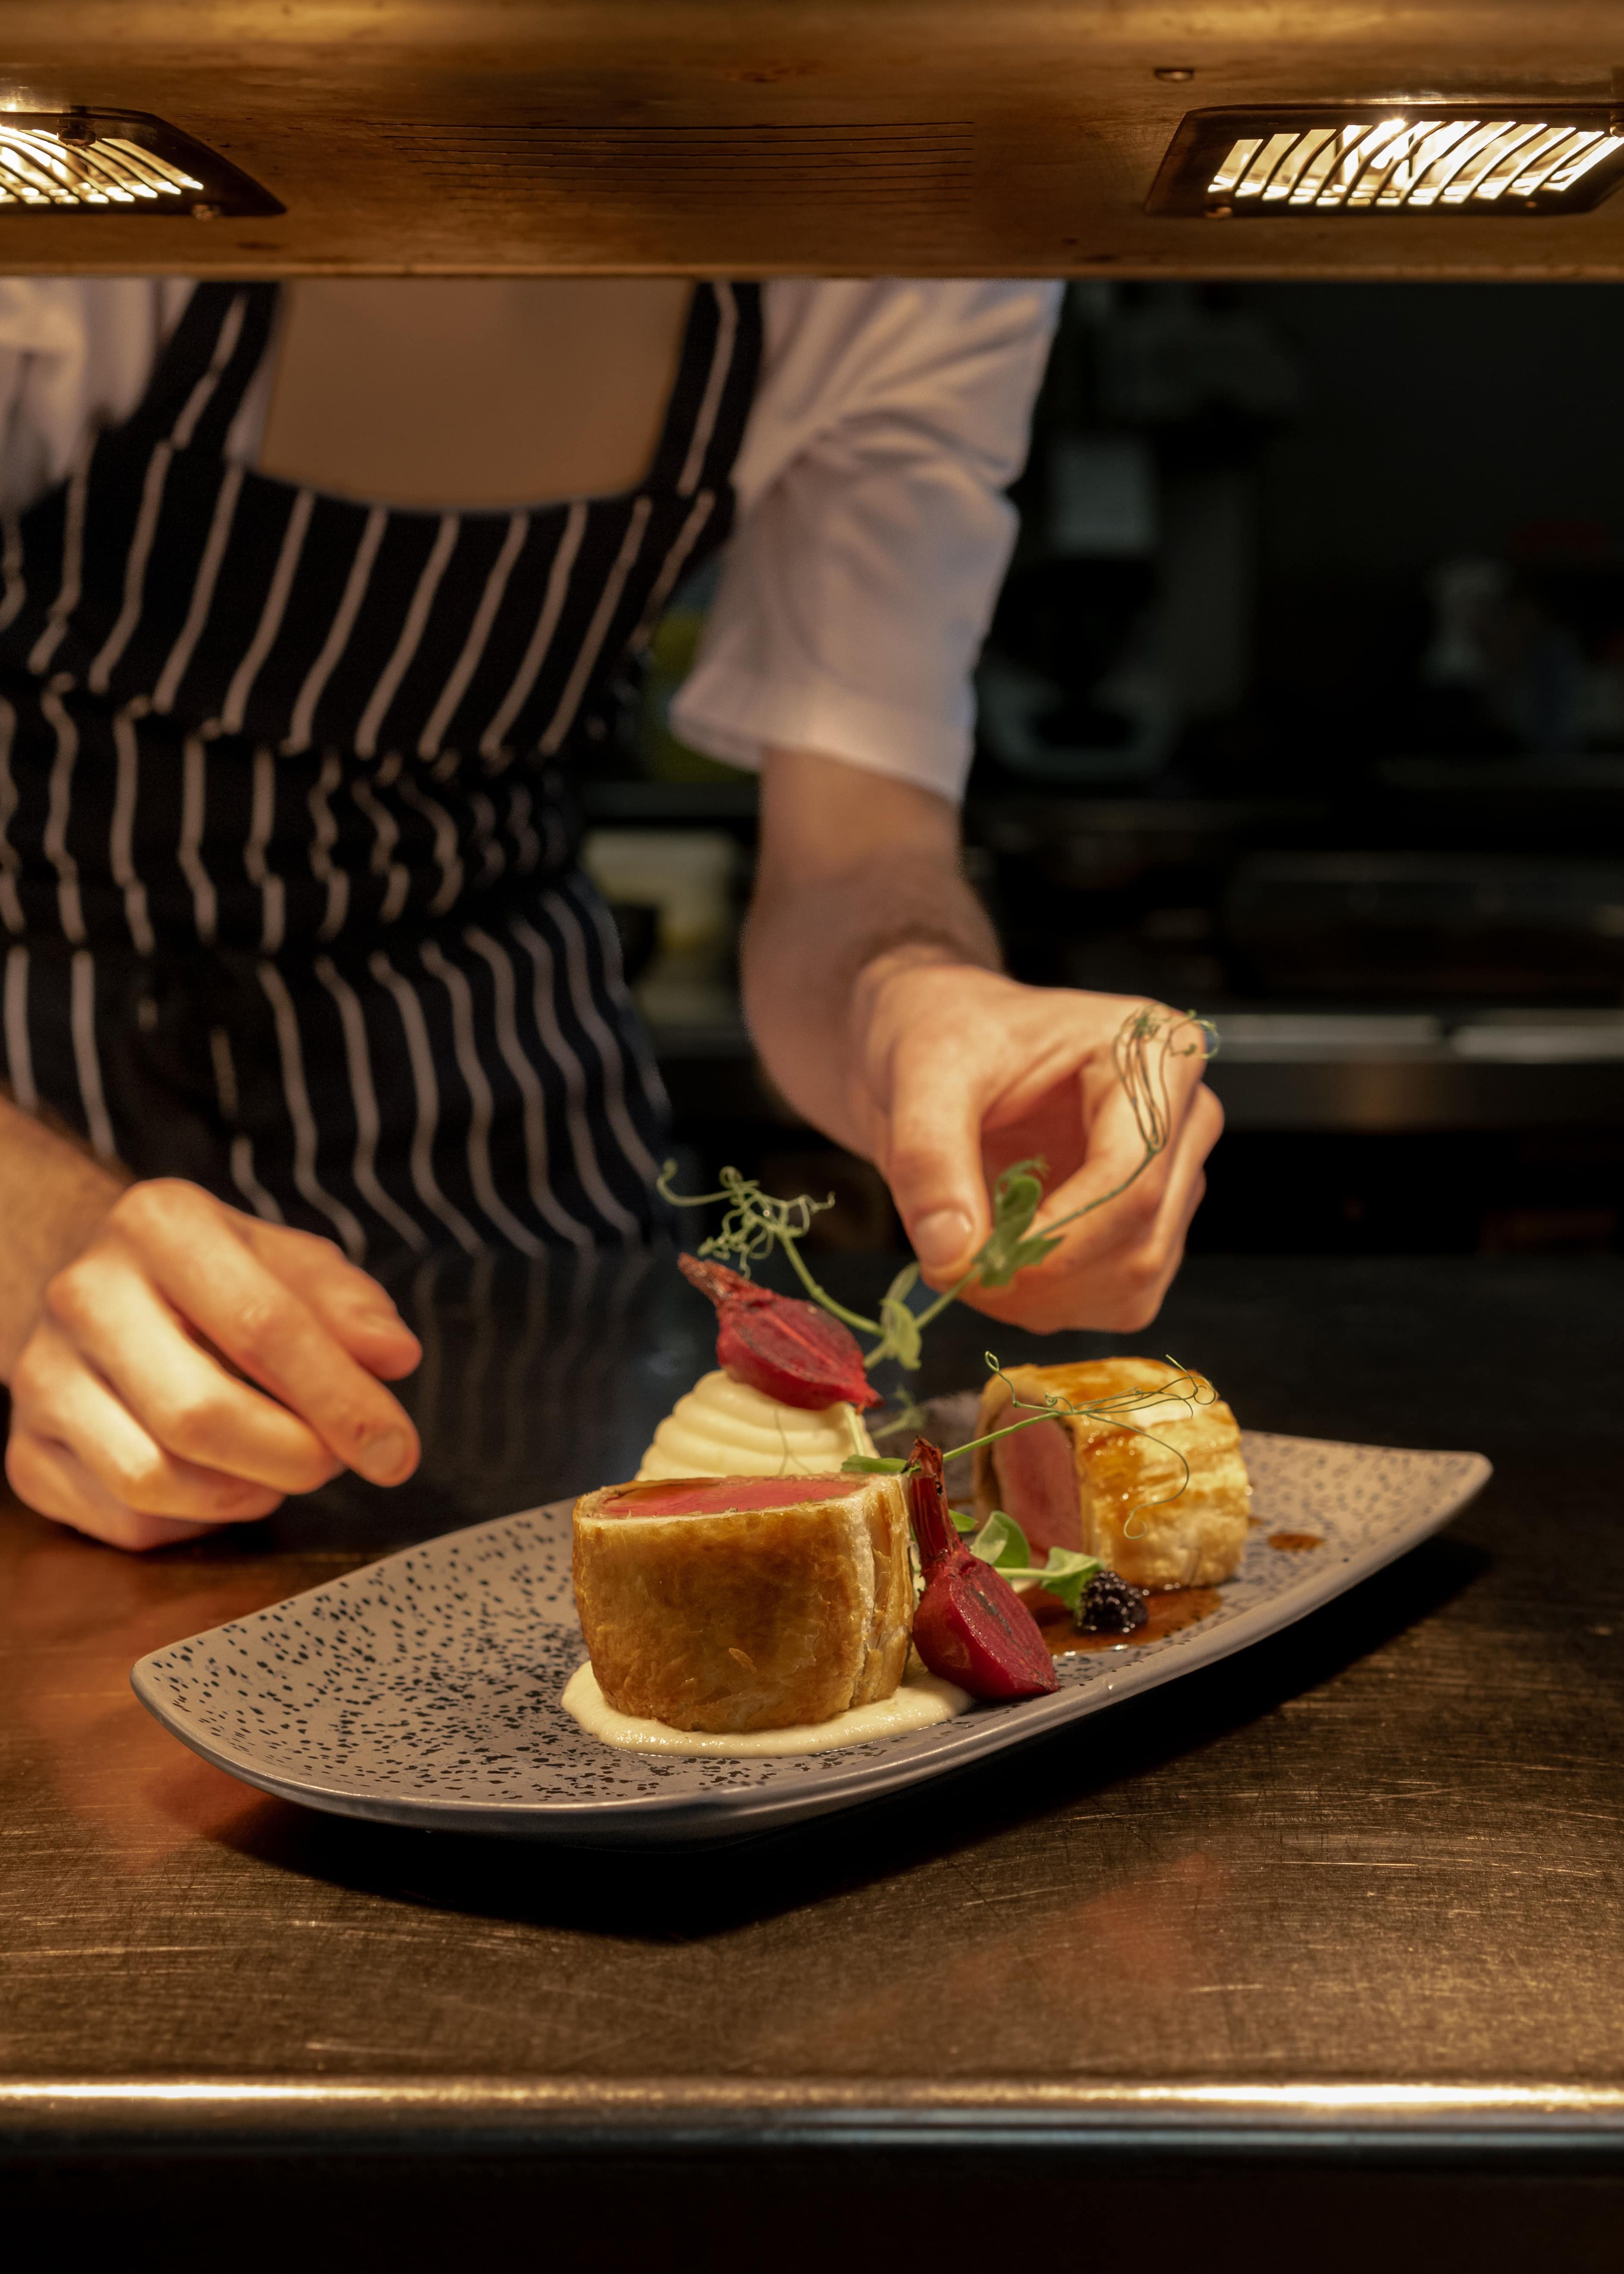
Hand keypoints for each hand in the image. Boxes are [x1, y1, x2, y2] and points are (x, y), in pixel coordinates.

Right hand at [6, 1180, 421, 1550]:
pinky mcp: (25, 1452)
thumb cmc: (216, 1278)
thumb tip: (393, 1357)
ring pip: (153, 1479)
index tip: (397, 1450)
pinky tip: (224, 1481)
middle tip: (339, 1463)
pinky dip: (197, 1520)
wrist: (101, 1287)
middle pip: (199, 1413)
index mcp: (160, 1225)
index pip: (261, 1326)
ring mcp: (42, 1377)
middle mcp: (85, 1295)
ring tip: (284, 1465)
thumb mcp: (290, 1261)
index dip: (341, 1400)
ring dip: (246, 1493)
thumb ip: (348, 1305)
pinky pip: (126, 1520)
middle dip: (294, 1457)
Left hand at [849, 959, 1220, 1332]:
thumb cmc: (944, 1031)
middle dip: (1039, 1279)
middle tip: (951, 1267)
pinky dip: (1051, 1305)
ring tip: (966, 1258)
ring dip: (1041, 1299)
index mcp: (1155, 1055)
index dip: (1054, 1243)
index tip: (971, 1265)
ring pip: (1133, 1284)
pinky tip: (1000, 1266)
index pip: (1132, 1181)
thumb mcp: (921, 1073)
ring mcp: (1172, 1179)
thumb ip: (928, 1159)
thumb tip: (952, 1254)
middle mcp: (1184, 1118)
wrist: (937, 1042)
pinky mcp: (1147, 1227)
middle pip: (1140, 1243)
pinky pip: (1118, 1301)